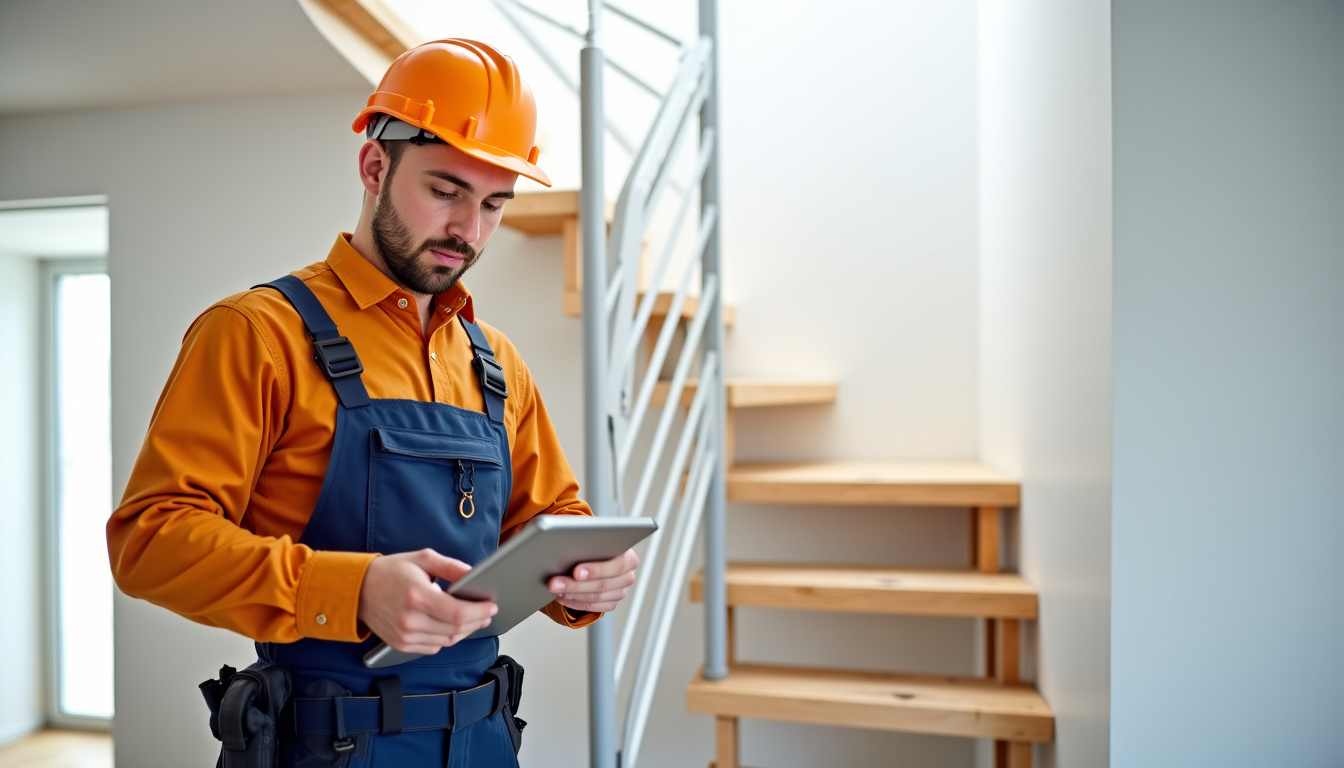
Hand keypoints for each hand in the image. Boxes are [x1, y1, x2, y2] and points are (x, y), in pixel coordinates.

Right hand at [357, 549, 497, 653]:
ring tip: (473, 618)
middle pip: (456, 629)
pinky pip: (433, 647)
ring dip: (464, 631)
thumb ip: (451, 567)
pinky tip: (451, 626)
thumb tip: (474, 574)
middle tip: (487, 612)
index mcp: (417, 596)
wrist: (357, 590)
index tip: (491, 606)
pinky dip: (447, 638)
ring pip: (447, 641)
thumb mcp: (422, 559)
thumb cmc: (390, 572)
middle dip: (477, 621)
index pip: (457, 613)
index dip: (479, 611)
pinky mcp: (401, 645)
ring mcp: (404, 636)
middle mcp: (410, 620)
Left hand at [548, 548, 639, 613]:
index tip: (576, 572)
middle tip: (555, 583)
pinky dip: (575, 603)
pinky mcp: (611, 603)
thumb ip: (588, 540)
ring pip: (596, 597)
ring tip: (556, 589)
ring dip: (572, 594)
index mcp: (629, 557)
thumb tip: (567, 543)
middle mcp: (627, 576)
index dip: (597, 570)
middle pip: (603, 585)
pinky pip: (593, 607)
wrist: (593, 556)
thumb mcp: (593, 538)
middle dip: (575, 585)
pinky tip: (562, 597)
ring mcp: (620, 591)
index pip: (618, 565)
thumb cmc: (593, 545)